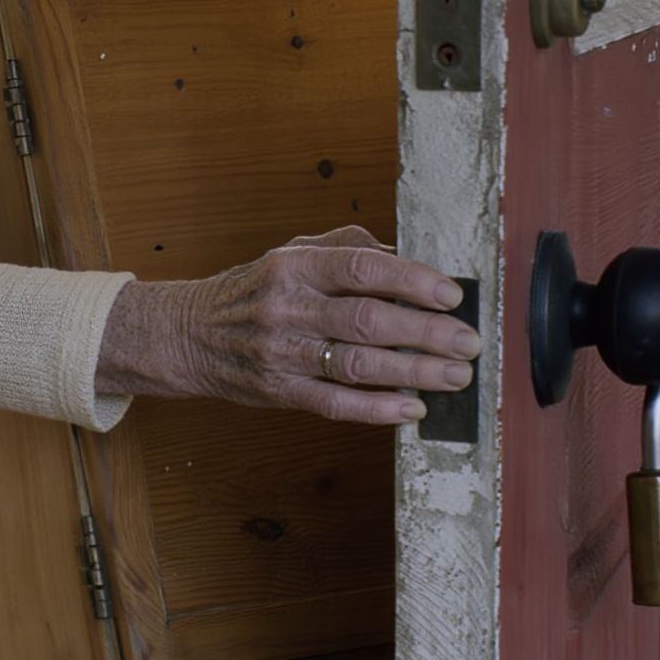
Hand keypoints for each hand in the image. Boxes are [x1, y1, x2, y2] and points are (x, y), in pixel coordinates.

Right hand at [96, 226, 478, 427]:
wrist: (191, 335)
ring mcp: (281, 353)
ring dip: (413, 372)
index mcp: (294, 266)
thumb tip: (410, 258)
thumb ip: (348, 250)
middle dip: (426, 332)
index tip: (451, 294)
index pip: (360, 268)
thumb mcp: (292, 254)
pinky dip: (377, 409)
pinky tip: (412, 409)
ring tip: (454, 376)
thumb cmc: (256, 291)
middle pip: (367, 320)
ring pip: (357, 365)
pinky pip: (334, 404)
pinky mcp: (279, 392)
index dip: (411, 280)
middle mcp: (287, 307)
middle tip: (468, 342)